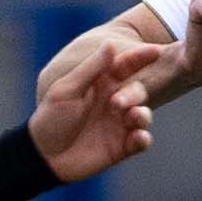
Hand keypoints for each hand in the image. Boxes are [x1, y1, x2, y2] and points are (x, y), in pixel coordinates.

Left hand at [28, 28, 167, 182]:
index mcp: (101, 84)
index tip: (156, 50)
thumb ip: (91, 68)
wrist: (45, 156)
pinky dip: (143, 138)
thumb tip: (110, 43)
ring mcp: (119, 125)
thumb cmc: (51, 118)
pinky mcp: (122, 146)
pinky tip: (138, 137)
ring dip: (142, 115)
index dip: (142, 57)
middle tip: (117, 103)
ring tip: (132, 117)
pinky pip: (141, 141)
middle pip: (138, 91)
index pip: (126, 66)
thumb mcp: (67, 90)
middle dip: (135, 94)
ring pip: (143, 115)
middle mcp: (114, 102)